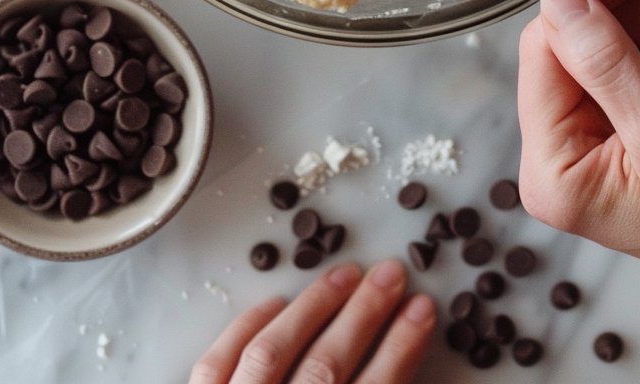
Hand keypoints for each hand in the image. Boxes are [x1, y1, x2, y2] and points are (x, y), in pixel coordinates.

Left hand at [188, 260, 434, 383]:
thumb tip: (395, 354)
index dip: (402, 348)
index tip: (424, 308)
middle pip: (326, 367)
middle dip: (365, 314)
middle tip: (392, 273)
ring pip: (272, 354)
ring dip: (314, 308)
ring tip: (346, 274)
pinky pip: (216, 366)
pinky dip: (246, 329)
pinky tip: (274, 303)